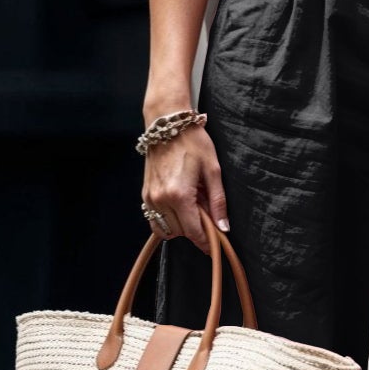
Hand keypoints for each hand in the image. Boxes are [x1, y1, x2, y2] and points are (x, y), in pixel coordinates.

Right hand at [141, 123, 228, 253]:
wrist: (167, 124)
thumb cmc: (193, 143)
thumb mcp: (213, 171)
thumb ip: (218, 202)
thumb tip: (223, 227)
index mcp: (179, 195)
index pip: (193, 232)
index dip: (205, 242)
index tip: (214, 246)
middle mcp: (160, 200)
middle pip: (180, 233)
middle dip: (195, 230)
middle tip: (207, 215)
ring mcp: (150, 198)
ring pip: (166, 229)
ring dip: (180, 226)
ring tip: (192, 208)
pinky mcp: (145, 193)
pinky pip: (155, 219)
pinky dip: (168, 219)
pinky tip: (179, 204)